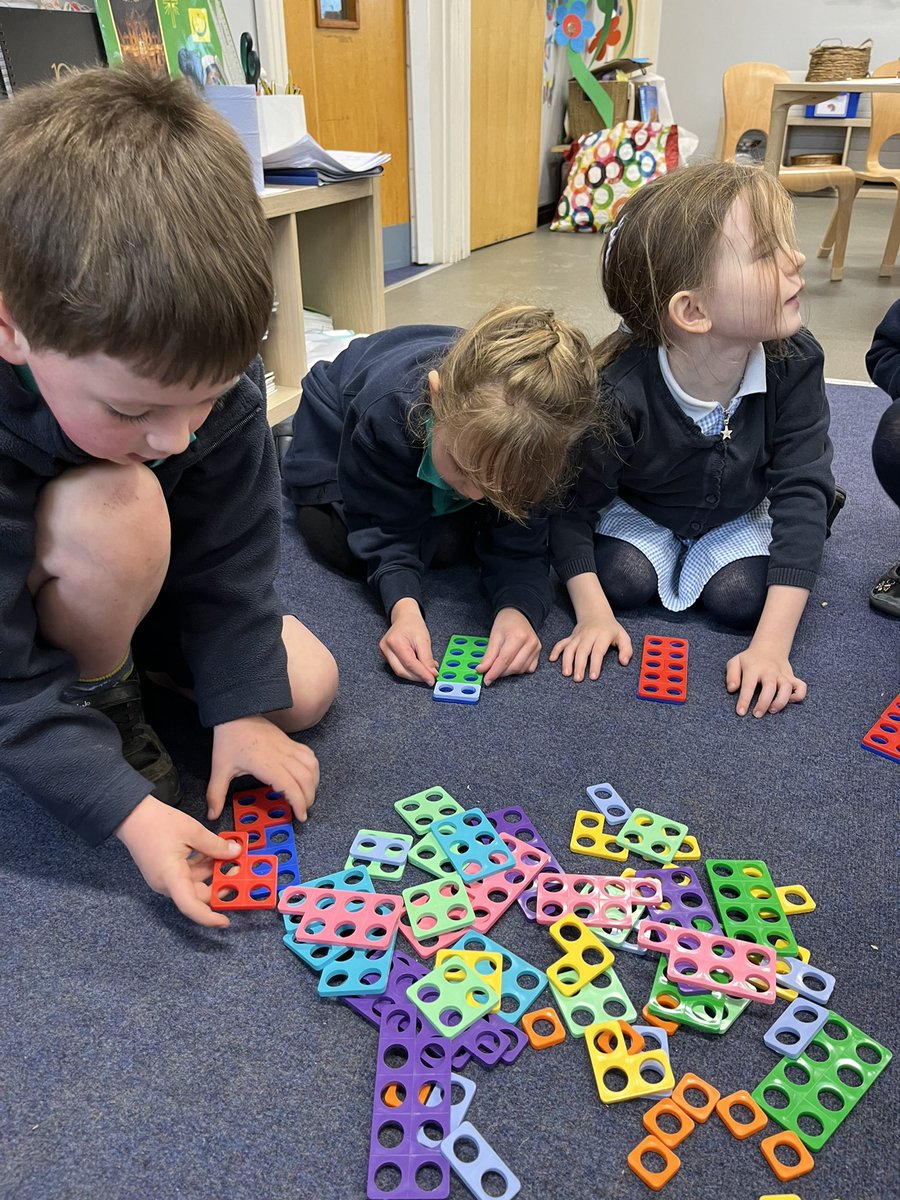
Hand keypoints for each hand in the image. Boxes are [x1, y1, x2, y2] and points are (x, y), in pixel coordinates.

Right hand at [115, 794, 241, 927]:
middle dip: (218, 884)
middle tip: (237, 869)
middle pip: (197, 893)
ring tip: (226, 854)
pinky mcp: (165, 871)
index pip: (190, 906)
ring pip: (194, 882)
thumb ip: (215, 845)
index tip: (225, 921)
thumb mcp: (192, 831)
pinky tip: (211, 851)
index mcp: (170, 877)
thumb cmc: (156, 822)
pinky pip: (188, 874)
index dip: (208, 917)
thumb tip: (235, 853)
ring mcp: (164, 878)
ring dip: (211, 871)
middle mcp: (166, 883)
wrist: (131, 815)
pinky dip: (201, 865)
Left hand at [207, 714, 318, 822]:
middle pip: (306, 779)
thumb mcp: (219, 769)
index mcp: (266, 765)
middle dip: (308, 798)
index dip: (299, 803)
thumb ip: (216, 794)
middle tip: (302, 811)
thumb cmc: (228, 740)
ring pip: (312, 767)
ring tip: (307, 796)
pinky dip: (313, 769)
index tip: (300, 816)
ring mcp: (288, 748)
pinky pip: (309, 756)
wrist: (235, 713)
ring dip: (313, 784)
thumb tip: (212, 815)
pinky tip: (307, 777)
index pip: (291, 786)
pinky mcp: (290, 742)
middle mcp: (282, 756)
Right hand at [379, 598, 437, 684]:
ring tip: (426, 670)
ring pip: (400, 671)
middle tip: (430, 677)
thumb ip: (427, 658)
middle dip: (417, 676)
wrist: (405, 617)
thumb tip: (432, 673)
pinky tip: (419, 667)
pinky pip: (398, 667)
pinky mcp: (386, 656)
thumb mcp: (424, 639)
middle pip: (402, 670)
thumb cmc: (413, 625)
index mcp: (395, 641)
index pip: (409, 663)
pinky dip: (410, 670)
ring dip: (414, 674)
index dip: (421, 673)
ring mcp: (384, 652)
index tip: (432, 679)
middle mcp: (386, 648)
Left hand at [479, 608, 540, 684]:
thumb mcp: (494, 636)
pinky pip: (528, 669)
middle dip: (500, 673)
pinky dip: (518, 670)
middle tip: (490, 673)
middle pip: (514, 667)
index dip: (494, 672)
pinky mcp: (538, 653)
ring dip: (508, 672)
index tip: (486, 679)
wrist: (518, 615)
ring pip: (521, 670)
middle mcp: (530, 643)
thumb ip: (489, 655)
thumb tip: (482, 670)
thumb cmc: (506, 623)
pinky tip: (511, 663)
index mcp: (518, 637)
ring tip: (500, 665)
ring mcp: (536, 649)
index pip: (505, 660)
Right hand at [549, 617, 632, 681]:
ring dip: (566, 660)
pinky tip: (552, 659)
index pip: (598, 651)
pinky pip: (561, 643)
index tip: (593, 676)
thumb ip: (626, 650)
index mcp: (603, 635)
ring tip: (566, 673)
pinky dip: (555, 650)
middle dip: (579, 665)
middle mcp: (588, 635)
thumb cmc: (610, 629)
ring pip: (570, 648)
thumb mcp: (623, 636)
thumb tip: (624, 662)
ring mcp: (578, 636)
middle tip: (578, 679)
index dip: (595, 664)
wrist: (596, 614)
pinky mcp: (570, 637)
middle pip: (582, 650)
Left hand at [725, 646, 806, 717]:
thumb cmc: (749, 660)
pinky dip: (799, 695)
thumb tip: (732, 689)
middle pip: (770, 687)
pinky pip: (801, 687)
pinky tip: (790, 701)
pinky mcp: (792, 678)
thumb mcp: (735, 662)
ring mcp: (782, 675)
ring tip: (772, 710)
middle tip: (757, 715)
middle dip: (764, 702)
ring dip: (781, 701)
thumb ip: (731, 675)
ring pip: (787, 688)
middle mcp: (769, 672)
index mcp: (753, 668)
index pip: (748, 685)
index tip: (741, 712)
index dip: (744, 700)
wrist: (769, 648)